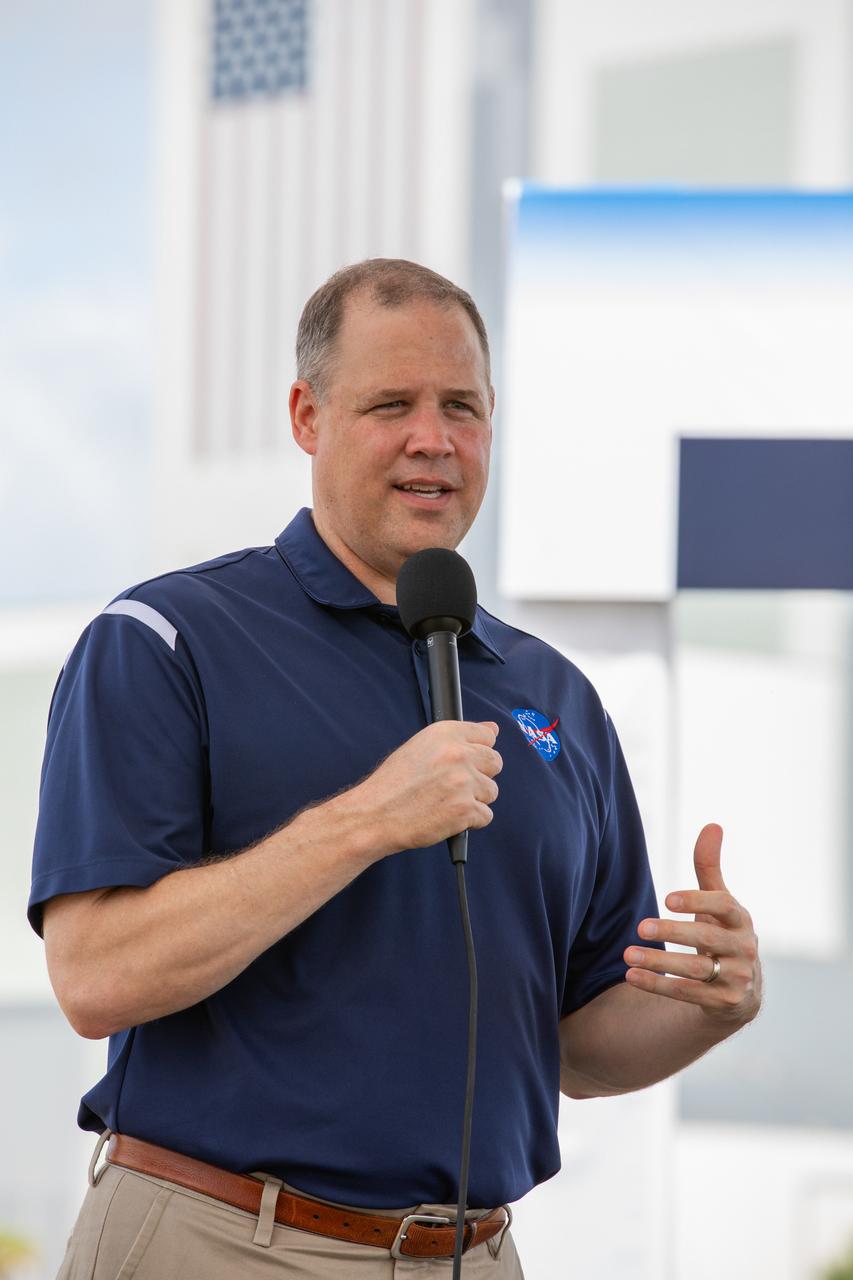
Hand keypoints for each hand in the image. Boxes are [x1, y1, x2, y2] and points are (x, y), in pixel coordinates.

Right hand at [357, 720, 501, 856]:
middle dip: (481, 776)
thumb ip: (458, 738)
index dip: (479, 751)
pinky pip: (486, 816)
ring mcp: (464, 782)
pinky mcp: (466, 810)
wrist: (374, 815)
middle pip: (495, 762)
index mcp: (445, 733)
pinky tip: (447, 818)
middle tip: (455, 786)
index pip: (487, 735)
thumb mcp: (421, 748)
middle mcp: (458, 754)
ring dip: (475, 800)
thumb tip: (493, 728)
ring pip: (492, 791)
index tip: (467, 762)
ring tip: (447, 803)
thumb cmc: (393, 784)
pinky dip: (470, 822)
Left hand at [623, 823, 761, 1023]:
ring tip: (627, 954)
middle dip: (672, 933)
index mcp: (741, 920)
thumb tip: (713, 825)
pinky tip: (632, 976)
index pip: (724, 906)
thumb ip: (710, 867)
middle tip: (639, 927)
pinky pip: (689, 995)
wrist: (741, 991)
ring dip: (659, 963)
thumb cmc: (721, 933)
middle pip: (707, 939)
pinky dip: (658, 986)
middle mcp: (744, 949)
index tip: (666, 899)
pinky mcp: (724, 1004)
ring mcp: (736, 978)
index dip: (697, 900)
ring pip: (696, 971)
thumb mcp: (718, 902)